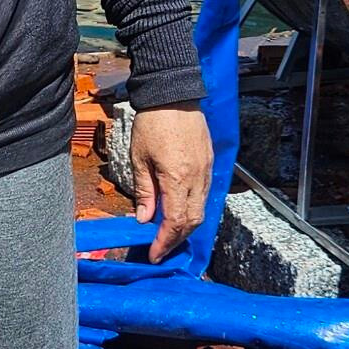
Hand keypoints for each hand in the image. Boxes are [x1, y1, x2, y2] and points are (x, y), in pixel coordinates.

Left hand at [130, 106, 211, 262]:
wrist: (173, 93)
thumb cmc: (152, 122)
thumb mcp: (139, 158)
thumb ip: (144, 191)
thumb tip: (144, 218)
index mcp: (178, 178)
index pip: (176, 222)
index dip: (165, 242)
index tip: (154, 254)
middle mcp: (198, 178)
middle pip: (194, 220)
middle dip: (177, 238)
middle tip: (160, 248)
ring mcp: (207, 170)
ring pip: (202, 208)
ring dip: (187, 225)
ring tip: (168, 233)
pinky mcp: (209, 162)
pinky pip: (205, 193)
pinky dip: (193, 207)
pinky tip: (180, 209)